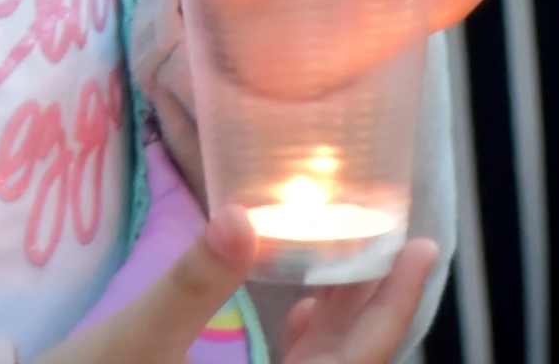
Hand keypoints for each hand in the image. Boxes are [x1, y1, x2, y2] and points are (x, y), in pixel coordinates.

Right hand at [40, 218, 450, 363]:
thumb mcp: (134, 339)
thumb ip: (193, 283)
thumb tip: (240, 219)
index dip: (395, 306)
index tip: (424, 247)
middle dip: (376, 303)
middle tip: (400, 235)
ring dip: (344, 319)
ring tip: (360, 253)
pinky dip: (310, 339)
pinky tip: (306, 299)